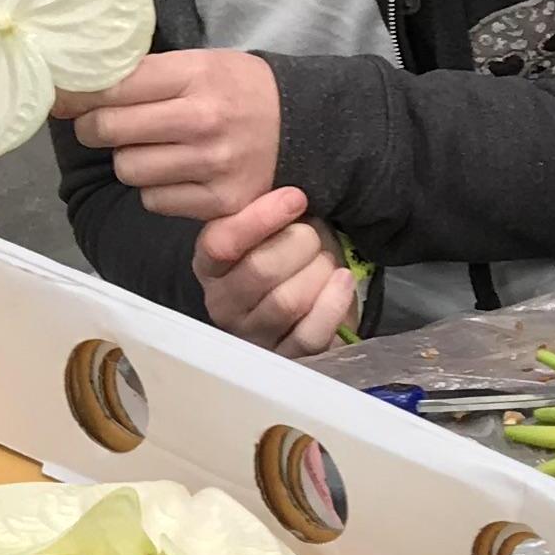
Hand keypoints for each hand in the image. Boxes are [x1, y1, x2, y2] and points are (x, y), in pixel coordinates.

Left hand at [56, 48, 284, 227]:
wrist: (307, 127)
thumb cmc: (240, 90)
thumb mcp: (200, 65)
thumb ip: (144, 75)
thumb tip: (73, 90)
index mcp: (196, 75)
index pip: (114, 87)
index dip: (78, 96)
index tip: (63, 100)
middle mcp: (203, 120)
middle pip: (109, 131)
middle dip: (94, 128)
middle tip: (99, 126)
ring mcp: (212, 165)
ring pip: (129, 169)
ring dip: (130, 161)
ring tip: (153, 149)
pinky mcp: (221, 203)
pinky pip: (155, 200)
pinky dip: (157, 189)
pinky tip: (178, 173)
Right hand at [195, 189, 357, 357]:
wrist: (312, 295)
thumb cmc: (287, 253)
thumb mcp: (269, 228)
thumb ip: (268, 213)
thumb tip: (290, 198)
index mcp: (210, 265)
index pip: (221, 243)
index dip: (260, 218)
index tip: (296, 198)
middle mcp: (222, 303)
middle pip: (260, 270)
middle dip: (300, 244)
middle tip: (314, 236)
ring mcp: (253, 335)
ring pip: (287, 302)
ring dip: (319, 272)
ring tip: (327, 261)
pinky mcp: (286, 357)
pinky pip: (310, 334)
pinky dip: (333, 303)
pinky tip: (343, 281)